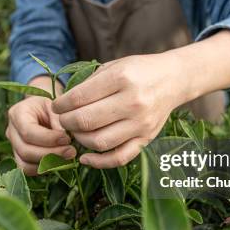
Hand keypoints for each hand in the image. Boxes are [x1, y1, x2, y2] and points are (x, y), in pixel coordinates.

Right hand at [6, 95, 76, 175]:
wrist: (46, 110)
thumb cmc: (52, 106)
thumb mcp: (56, 108)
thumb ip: (59, 122)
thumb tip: (64, 141)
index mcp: (17, 113)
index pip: (28, 132)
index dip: (48, 139)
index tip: (67, 139)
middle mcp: (11, 131)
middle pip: (25, 150)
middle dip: (50, 154)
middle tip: (71, 151)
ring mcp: (14, 146)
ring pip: (25, 164)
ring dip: (49, 164)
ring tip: (67, 157)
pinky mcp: (20, 158)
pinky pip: (28, 170)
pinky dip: (44, 169)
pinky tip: (60, 162)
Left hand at [52, 53, 184, 168]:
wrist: (173, 79)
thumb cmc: (138, 70)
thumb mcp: (113, 66)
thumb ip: (88, 83)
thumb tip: (62, 104)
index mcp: (121, 78)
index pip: (79, 98)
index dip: (61, 104)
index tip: (56, 106)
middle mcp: (132, 102)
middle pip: (87, 121)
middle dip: (66, 123)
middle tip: (63, 120)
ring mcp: (141, 123)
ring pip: (99, 142)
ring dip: (80, 140)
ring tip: (75, 132)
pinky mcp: (147, 138)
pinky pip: (119, 158)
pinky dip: (99, 163)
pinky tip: (85, 158)